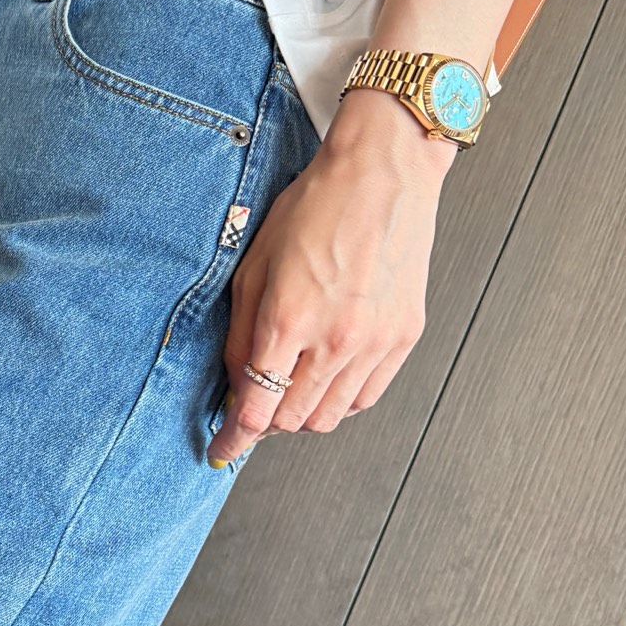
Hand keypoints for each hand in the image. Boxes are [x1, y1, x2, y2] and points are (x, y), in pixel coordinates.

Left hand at [208, 89, 452, 466]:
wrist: (382, 175)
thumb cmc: (315, 207)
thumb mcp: (253, 267)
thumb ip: (241, 335)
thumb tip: (234, 387)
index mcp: (288, 319)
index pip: (257, 409)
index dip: (233, 439)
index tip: (221, 450)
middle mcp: (335, 340)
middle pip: (291, 421)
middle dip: (264, 421)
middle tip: (252, 402)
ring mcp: (374, 343)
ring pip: (329, 417)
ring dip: (301, 412)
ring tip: (290, 382)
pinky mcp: (403, 338)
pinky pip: (366, 397)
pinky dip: (340, 399)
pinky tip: (326, 374)